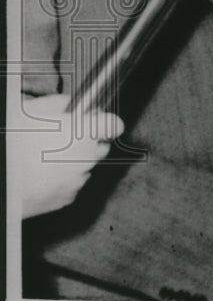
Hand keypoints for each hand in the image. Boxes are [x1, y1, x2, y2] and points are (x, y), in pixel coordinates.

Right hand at [12, 95, 123, 218]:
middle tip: (65, 139)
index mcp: (83, 132)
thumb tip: (71, 105)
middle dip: (89, 142)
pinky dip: (62, 180)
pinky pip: (72, 184)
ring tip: (45, 158)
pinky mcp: (68, 197)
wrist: (1, 178)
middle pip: (100, 147)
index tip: (99, 122)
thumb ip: (62, 104)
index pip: (114, 125)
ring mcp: (78, 179)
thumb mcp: (35, 109)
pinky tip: (42, 174)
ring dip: (73, 162)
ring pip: (85, 167)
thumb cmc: (14, 142)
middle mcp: (87, 157)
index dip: (105, 122)